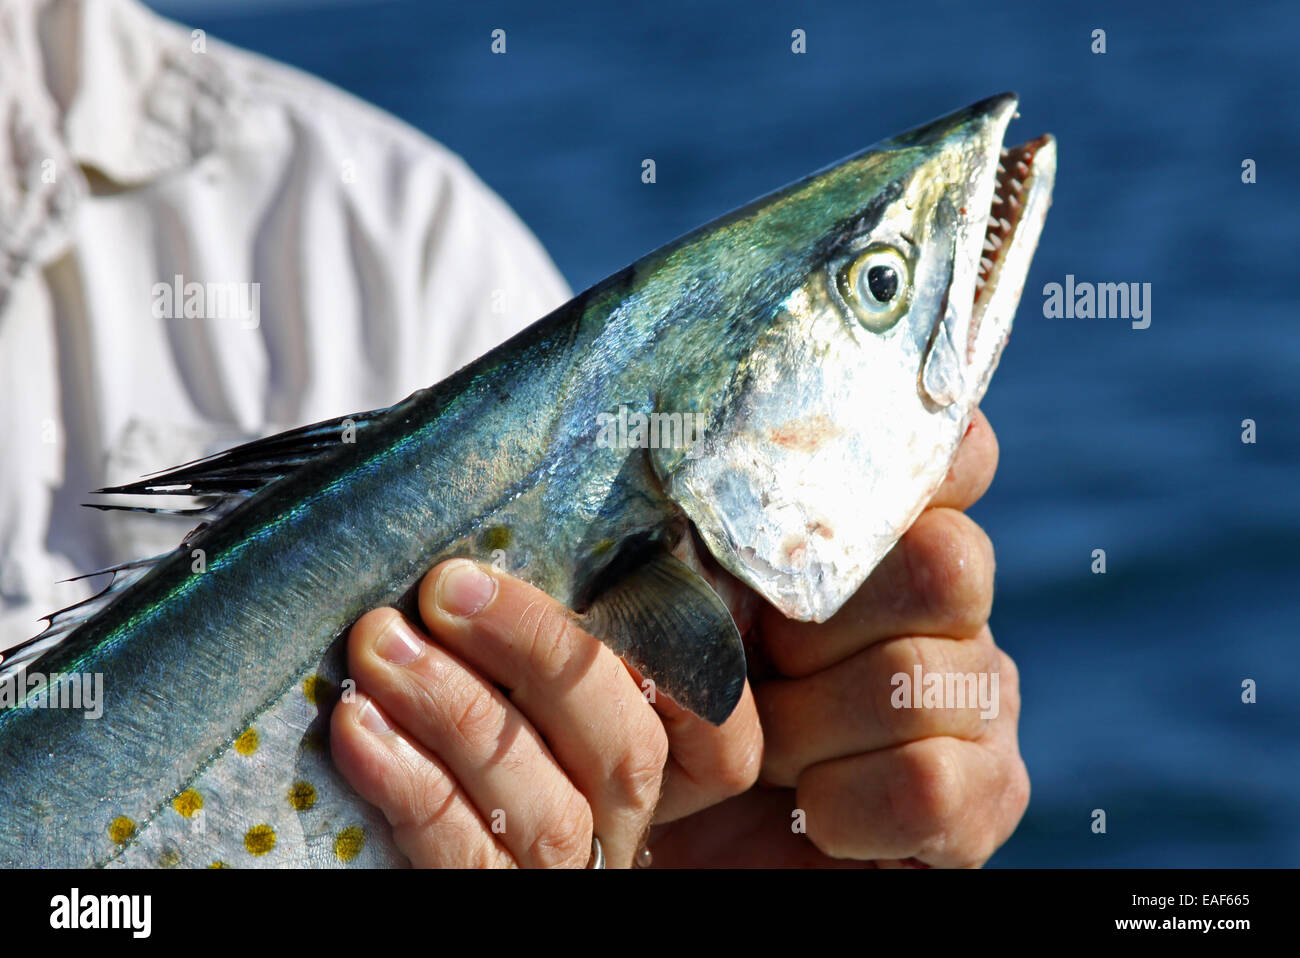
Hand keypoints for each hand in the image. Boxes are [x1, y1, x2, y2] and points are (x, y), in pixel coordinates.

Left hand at [330, 558, 761, 866]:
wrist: (408, 853)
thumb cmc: (461, 747)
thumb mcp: (524, 703)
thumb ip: (544, 655)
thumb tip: (504, 553)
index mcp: (644, 777)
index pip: (720, 737)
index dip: (689, 666)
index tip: (609, 577)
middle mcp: (618, 831)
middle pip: (627, 750)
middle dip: (539, 654)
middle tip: (448, 587)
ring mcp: (560, 876)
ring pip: (548, 807)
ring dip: (458, 709)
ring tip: (380, 645)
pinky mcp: (487, 905)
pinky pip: (463, 854)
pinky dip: (410, 784)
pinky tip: (360, 724)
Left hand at [647, 410, 1028, 867]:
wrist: (694, 841)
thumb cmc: (679, 706)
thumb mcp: (679, 611)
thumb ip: (710, 539)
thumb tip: (693, 460)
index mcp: (885, 536)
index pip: (952, 454)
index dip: (916, 457)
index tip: (823, 484)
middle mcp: (952, 605)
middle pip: (941, 563)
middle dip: (818, 625)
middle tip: (759, 665)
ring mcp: (981, 697)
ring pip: (916, 679)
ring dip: (806, 731)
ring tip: (762, 756)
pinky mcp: (987, 795)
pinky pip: (927, 785)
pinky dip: (844, 805)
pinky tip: (810, 810)